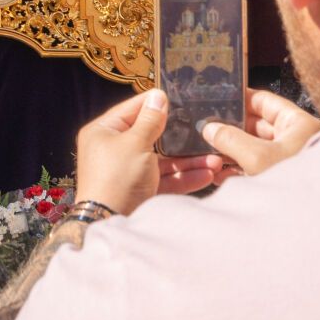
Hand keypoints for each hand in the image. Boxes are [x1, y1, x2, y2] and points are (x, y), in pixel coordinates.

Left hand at [73, 90, 222, 216]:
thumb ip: (150, 120)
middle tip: (204, 131)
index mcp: (104, 132)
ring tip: (215, 160)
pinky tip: (207, 174)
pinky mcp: (140, 190)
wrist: (109, 222)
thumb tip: (158, 96)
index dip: (155, 104)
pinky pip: (164, 180)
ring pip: (163, 161)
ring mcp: (128, 172)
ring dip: (188, 161)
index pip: (132, 110)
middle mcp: (114, 150)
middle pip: (152, 137)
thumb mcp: (135, 143)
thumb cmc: (117, 178)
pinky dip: (183, 177)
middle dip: (181, 138)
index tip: (179, 97)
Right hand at [202, 90, 319, 177]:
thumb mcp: (256, 157)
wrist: (309, 223)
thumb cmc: (293, 185)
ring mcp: (287, 160)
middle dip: (231, 127)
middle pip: (257, 125)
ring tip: (208, 149)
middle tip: (207, 127)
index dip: (240, 99)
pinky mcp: (279, 180)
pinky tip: (219, 172)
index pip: (265, 102)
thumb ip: (230, 138)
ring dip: (232, 149)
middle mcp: (295, 139)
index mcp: (298, 124)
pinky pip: (255, 167)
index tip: (217, 99)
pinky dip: (238, 168)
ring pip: (254, 147)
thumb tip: (210, 128)